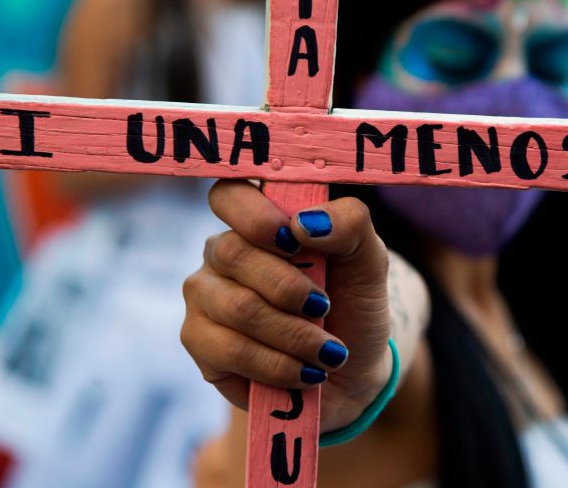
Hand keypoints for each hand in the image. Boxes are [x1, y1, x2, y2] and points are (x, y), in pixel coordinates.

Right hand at [181, 180, 392, 430]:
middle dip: (290, 288)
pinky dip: (279, 365)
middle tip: (325, 307)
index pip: (229, 195)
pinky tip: (304, 371)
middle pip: (234, 253)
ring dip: (294, 335)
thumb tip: (305, 222)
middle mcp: (221, 252)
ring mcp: (204, 296)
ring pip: (238, 307)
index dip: (256, 217)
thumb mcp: (368, 259)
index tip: (295, 241)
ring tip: (328, 352)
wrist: (350, 368)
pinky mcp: (199, 342)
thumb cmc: (352, 302)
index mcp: (257, 220)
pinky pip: (231, 351)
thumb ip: (349, 224)